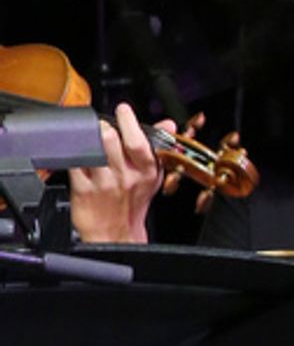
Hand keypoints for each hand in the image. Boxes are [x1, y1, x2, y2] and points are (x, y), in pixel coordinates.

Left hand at [69, 102, 169, 243]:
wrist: (115, 236)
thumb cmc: (133, 203)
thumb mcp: (152, 175)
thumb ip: (158, 147)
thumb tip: (168, 124)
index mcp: (146, 170)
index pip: (138, 141)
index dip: (129, 122)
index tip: (123, 110)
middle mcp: (125, 176)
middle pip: (110, 141)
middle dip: (104, 127)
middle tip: (102, 126)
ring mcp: (103, 183)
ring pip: (92, 150)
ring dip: (88, 138)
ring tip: (89, 137)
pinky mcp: (82, 190)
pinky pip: (74, 164)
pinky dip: (72, 154)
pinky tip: (76, 153)